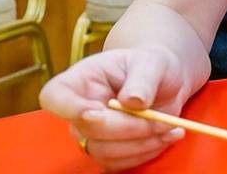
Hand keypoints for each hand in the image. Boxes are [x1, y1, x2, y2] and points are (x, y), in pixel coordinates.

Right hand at [39, 46, 190, 170]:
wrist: (163, 81)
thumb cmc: (151, 66)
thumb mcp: (152, 62)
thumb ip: (143, 79)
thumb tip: (133, 101)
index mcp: (79, 80)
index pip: (54, 97)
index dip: (70, 109)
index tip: (98, 111)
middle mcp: (78, 109)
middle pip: (88, 130)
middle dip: (130, 129)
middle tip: (164, 121)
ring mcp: (90, 133)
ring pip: (104, 152)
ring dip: (142, 144)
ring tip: (171, 128)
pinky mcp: (106, 150)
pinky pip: (118, 163)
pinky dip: (145, 153)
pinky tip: (166, 137)